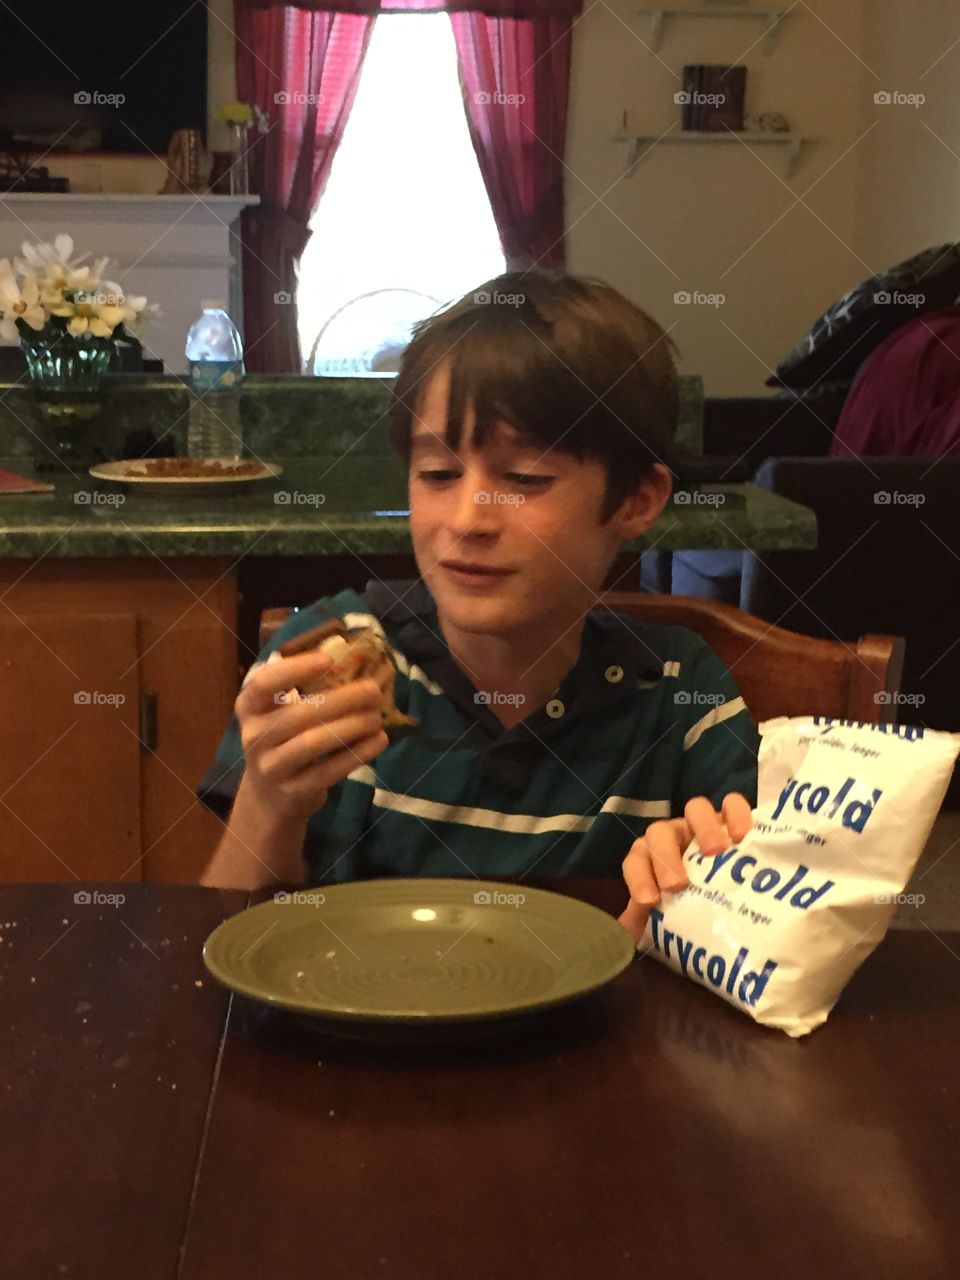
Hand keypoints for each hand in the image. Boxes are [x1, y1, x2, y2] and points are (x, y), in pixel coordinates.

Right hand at [235, 649, 388, 822]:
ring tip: (376, 717)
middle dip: (342, 700)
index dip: (295, 669)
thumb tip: (352, 660)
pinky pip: (329, 770)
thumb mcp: (279, 713)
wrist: (270, 796)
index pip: (264, 683)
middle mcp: (254, 736)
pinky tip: (378, 740)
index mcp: (249, 707)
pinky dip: (357, 753)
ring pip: (314, 743)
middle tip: (374, 691)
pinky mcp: (294, 791)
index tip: (328, 659)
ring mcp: (272, 767)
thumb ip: (304, 689)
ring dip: (352, 726)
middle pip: (299, 714)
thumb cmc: (283, 740)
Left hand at [618, 793, 752, 942]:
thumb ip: (644, 923)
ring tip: (717, 852)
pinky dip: (736, 814)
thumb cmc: (694, 901)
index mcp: (653, 857)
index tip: (650, 901)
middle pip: (659, 832)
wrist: (734, 888)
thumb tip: (624, 937)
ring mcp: (703, 823)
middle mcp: (675, 836)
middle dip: (665, 858)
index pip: (635, 859)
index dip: (638, 878)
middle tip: (678, 884)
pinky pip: (732, 803)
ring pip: (694, 809)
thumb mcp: (669, 914)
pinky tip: (743, 837)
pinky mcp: (732, 817)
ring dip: (703, 828)